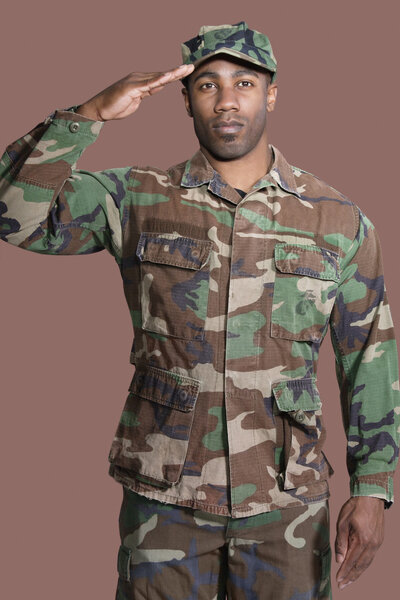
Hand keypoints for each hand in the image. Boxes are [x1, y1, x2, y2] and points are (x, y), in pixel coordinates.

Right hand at [75, 63, 193, 121]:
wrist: (100, 109)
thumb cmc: (117, 105)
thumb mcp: (137, 99)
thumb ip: (148, 91)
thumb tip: (160, 86)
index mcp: (142, 81)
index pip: (161, 78)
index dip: (174, 74)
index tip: (187, 71)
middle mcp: (139, 78)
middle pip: (162, 75)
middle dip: (177, 71)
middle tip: (191, 66)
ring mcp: (135, 82)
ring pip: (157, 77)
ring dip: (171, 74)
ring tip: (184, 70)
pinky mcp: (131, 88)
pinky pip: (148, 84)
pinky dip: (159, 80)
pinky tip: (168, 77)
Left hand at [335, 496, 383, 589]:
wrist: (370, 497)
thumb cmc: (354, 507)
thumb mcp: (342, 522)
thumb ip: (341, 542)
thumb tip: (339, 560)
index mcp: (361, 539)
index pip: (351, 561)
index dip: (344, 571)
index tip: (338, 580)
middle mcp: (371, 544)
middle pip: (360, 566)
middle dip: (351, 577)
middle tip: (343, 585)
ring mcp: (377, 543)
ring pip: (367, 563)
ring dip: (358, 573)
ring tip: (350, 581)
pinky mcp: (379, 541)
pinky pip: (371, 557)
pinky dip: (364, 565)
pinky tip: (359, 568)